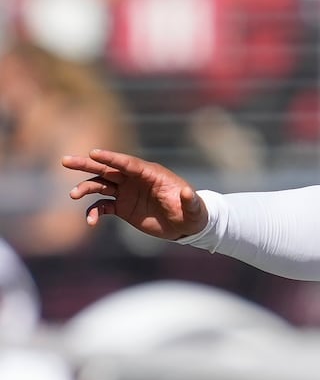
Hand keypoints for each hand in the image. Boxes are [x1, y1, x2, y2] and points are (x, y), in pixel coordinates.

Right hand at [63, 149, 208, 240]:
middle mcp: (135, 180)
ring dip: (86, 188)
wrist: (186, 226)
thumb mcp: (193, 208)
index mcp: (151, 174)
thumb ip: (190, 200)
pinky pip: (102, 207)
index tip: (94, 153)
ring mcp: (126, 192)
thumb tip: (187, 193)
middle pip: (108, 169)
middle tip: (66, 161)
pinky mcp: (122, 207)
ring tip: (74, 195)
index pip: (128, 164)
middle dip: (87, 164)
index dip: (111, 158)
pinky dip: (94, 212)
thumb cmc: (192, 212)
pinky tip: (91, 222)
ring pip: (100, 185)